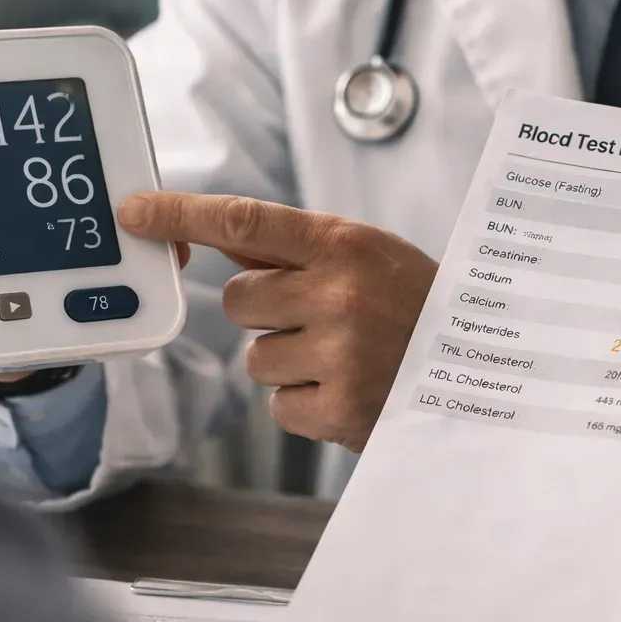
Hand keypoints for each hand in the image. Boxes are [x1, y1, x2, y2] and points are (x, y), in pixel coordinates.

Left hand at [118, 192, 436, 449]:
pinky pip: (278, 405)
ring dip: (288, 361)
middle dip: (265, 312)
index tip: (133, 212)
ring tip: (347, 356)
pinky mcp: (340, 410)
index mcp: (345, 245)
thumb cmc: (418, 307)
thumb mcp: (369, 256)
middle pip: (237, 301)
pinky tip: (350, 389)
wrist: (487, 372)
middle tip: (321, 317)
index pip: (243, 222)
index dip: (180, 214)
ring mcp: (339, 354)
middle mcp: (339, 294)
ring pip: (255, 359)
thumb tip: (213, 238)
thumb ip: (297, 250)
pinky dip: (306, 403)